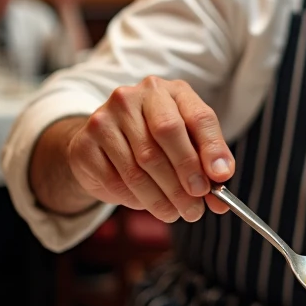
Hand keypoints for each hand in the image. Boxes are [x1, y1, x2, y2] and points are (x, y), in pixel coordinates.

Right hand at [65, 77, 234, 222]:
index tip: (220, 178)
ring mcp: (105, 117)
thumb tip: (220, 200)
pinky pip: (116, 179)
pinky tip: (147, 205)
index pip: (198, 116)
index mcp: (170, 91)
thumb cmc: (152, 144)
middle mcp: (135, 96)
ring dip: (163, 196)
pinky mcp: (86, 143)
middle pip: (167, 133)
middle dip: (186, 174)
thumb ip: (204, 168)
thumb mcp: (183, 146)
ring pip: (142, 163)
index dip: (212, 148)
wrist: (101, 144)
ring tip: (176, 214)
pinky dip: (136, 199)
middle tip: (196, 206)